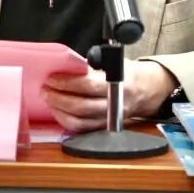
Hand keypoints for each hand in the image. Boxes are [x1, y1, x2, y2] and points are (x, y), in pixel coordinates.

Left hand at [41, 60, 177, 132]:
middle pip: (81, 106)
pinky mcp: (106, 128)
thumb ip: (92, 66)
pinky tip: (58, 111)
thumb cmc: (127, 73)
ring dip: (59, 111)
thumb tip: (67, 66)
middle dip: (58, 98)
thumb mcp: (113, 62)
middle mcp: (115, 104)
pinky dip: (67, 121)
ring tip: (48, 99)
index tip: (52, 78)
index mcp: (118, 82)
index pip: (88, 84)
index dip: (67, 82)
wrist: (148, 90)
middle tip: (45, 89)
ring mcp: (111, 119)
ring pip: (80, 122)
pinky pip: (83, 130)